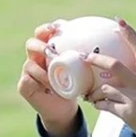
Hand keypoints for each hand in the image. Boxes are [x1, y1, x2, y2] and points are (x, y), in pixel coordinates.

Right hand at [18, 22, 79, 136]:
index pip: (43, 35)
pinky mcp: (25, 86)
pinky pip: (28, 80)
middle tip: (51, 50)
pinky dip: (40, 82)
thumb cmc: (75, 88)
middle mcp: (36, 59)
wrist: (64, 109)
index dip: (47, 29)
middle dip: (40, 45)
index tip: (58, 26)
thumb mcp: (84, 72)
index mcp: (48, 52)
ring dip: (43, 68)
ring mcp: (28, 72)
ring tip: (53, 73)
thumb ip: (89, 59)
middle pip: (31, 44)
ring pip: (30, 64)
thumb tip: (111, 43)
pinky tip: (52, 86)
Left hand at [84, 20, 135, 136]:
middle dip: (96, 59)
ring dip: (94, 91)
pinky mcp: (129, 114)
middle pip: (114, 65)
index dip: (130, 34)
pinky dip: (99, 104)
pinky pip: (106, 105)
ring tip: (90, 93)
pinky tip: (97, 104)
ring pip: (106, 88)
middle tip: (85, 57)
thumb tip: (118, 75)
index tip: (119, 22)